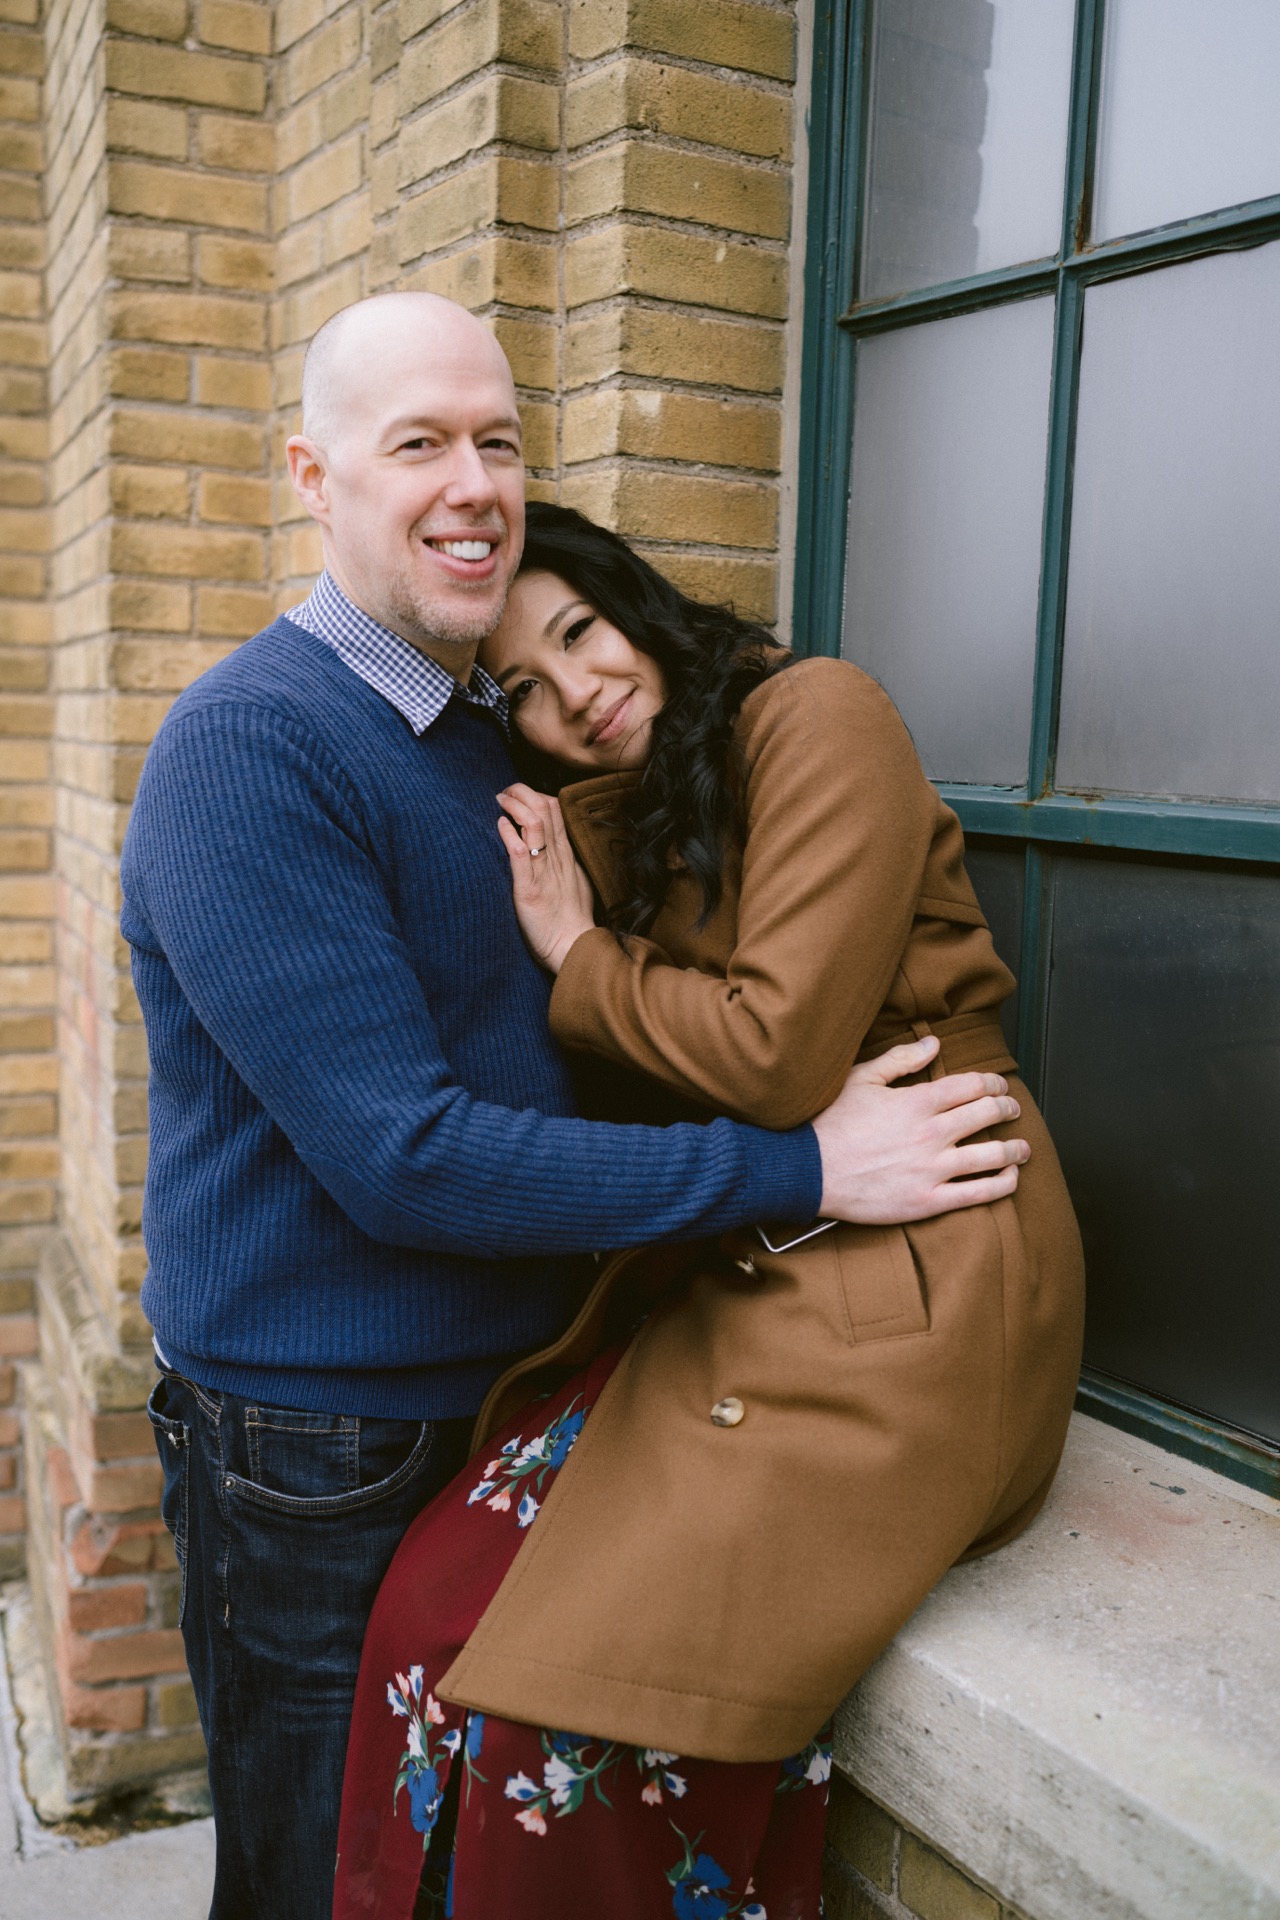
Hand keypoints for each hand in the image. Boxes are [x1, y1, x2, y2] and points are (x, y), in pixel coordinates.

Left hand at [496, 784, 595, 973]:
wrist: (573, 946)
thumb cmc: (571, 920)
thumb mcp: (575, 881)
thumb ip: (564, 861)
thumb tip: (555, 846)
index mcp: (567, 854)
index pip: (556, 810)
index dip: (536, 794)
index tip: (519, 795)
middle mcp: (557, 857)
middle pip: (544, 808)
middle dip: (522, 792)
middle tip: (505, 792)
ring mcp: (544, 871)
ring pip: (534, 824)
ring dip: (514, 806)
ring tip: (500, 800)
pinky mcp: (529, 889)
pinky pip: (519, 854)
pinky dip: (508, 835)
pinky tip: (499, 824)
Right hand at [813, 1035, 1028, 1222]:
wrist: (807, 1170)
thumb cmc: (831, 1123)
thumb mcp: (862, 1079)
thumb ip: (902, 1060)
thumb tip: (935, 1045)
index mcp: (917, 1102)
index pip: (971, 1086)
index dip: (993, 1083)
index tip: (999, 1086)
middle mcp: (931, 1134)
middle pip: (987, 1115)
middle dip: (1007, 1109)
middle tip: (1013, 1110)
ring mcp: (932, 1169)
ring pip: (992, 1155)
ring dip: (1015, 1149)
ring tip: (1022, 1147)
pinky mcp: (927, 1201)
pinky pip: (978, 1193)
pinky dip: (1002, 1184)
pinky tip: (1010, 1178)